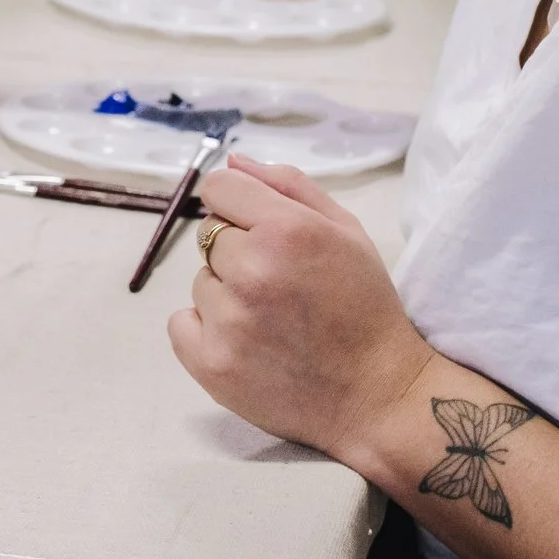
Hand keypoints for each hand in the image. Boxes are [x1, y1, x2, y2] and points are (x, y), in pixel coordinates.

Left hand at [168, 154, 436, 462]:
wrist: (377, 395)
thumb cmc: (365, 306)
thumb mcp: (346, 231)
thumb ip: (288, 186)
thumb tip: (233, 162)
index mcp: (286, 230)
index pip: (219, 188)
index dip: (239, 205)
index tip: (258, 228)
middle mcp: (251, 270)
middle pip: (209, 235)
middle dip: (238, 251)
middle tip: (279, 284)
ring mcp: (227, 320)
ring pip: (201, 281)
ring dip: (226, 293)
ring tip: (272, 319)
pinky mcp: (210, 363)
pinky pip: (181, 323)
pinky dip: (205, 330)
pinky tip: (246, 341)